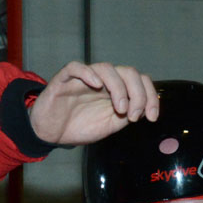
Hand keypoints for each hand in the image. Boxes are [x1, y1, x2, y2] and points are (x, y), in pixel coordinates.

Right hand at [29, 61, 158, 145]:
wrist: (51, 134)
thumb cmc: (78, 126)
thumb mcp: (109, 125)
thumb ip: (127, 115)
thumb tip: (146, 108)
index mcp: (115, 90)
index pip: (139, 81)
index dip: (150, 96)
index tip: (152, 117)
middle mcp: (102, 81)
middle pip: (128, 72)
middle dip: (138, 93)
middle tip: (133, 115)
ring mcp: (83, 79)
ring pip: (106, 68)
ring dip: (118, 87)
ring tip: (119, 108)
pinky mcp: (63, 80)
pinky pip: (75, 67)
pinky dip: (88, 73)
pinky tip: (96, 85)